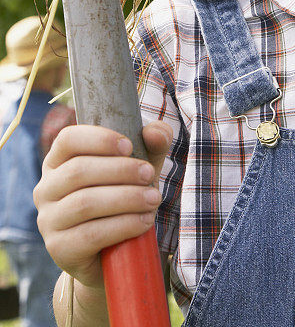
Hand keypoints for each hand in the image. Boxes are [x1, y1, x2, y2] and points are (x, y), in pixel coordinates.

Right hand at [33, 121, 172, 289]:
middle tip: (149, 174)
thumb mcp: (139, 168)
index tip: (129, 146)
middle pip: (78, 171)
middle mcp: (46, 188)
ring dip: (126, 198)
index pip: (68, 139)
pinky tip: (144, 221)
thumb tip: (156, 132)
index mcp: (59, 161)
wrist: (114, 254)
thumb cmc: (124, 198)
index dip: (98, 139)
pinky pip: (90, 234)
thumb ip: (152, 144)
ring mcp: (48, 220)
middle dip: (120, 170)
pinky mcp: (59, 248)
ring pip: (85, 203)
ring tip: (153, 199)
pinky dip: (123, 225)